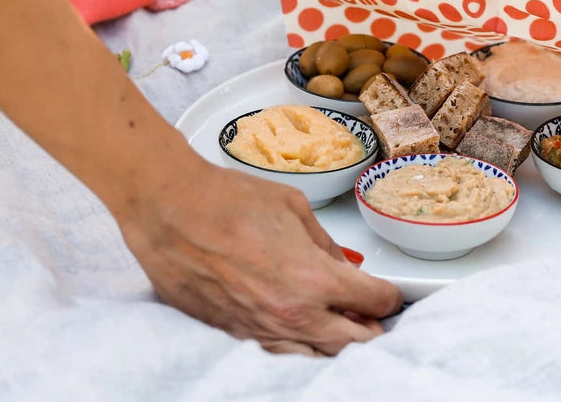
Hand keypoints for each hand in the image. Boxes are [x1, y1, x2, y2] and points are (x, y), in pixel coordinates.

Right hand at [115, 155, 401, 354]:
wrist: (171, 211)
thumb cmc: (227, 201)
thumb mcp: (293, 208)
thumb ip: (325, 243)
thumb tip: (342, 264)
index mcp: (313, 279)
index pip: (374, 301)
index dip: (389, 296)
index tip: (389, 292)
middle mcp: (291, 316)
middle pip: (354, 343)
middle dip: (370, 328)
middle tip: (372, 314)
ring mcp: (261, 333)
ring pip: (317, 358)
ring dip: (335, 342)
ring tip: (341, 324)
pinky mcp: (235, 337)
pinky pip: (280, 355)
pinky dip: (299, 347)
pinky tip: (302, 330)